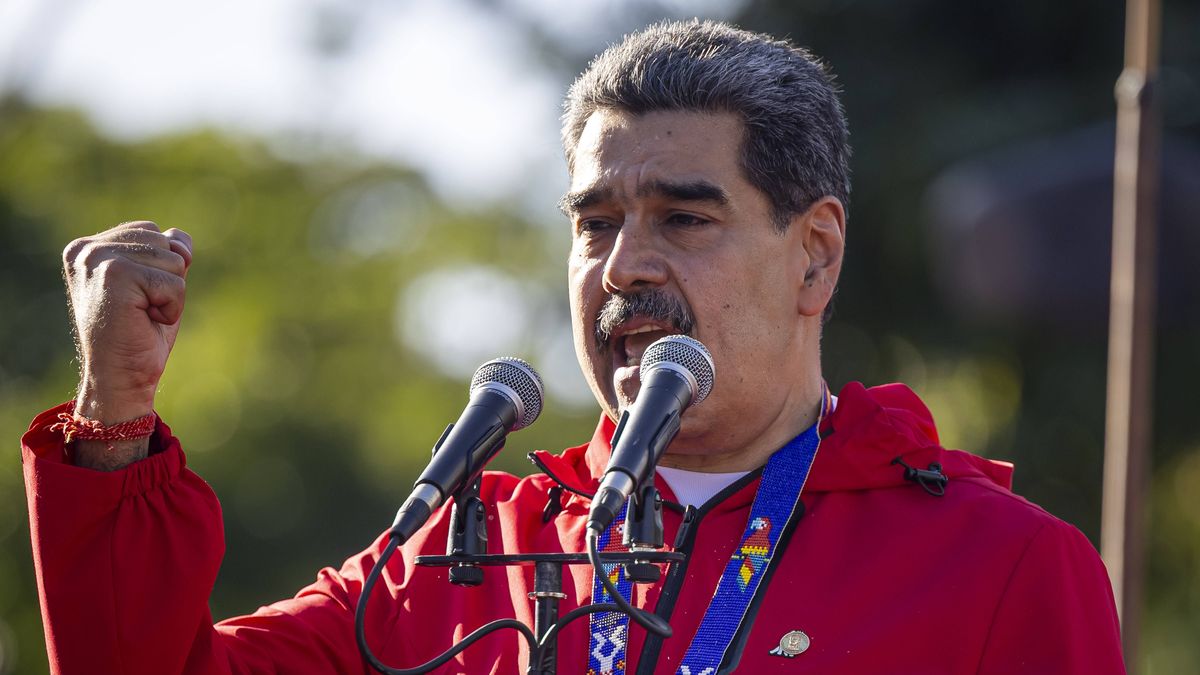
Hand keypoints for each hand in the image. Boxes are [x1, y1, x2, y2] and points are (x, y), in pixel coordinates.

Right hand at [63, 221, 191, 435]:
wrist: (120, 378)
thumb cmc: (139, 334)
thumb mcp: (156, 285)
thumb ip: (166, 254)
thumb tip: (180, 241)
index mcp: (89, 247)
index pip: (153, 232)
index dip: (161, 270)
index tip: (135, 299)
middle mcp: (87, 249)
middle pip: (165, 242)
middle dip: (167, 280)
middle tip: (140, 310)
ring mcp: (98, 259)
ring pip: (173, 261)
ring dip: (170, 295)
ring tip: (141, 315)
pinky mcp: (116, 274)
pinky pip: (174, 283)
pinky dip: (171, 308)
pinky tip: (144, 321)